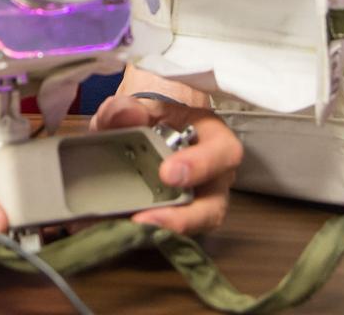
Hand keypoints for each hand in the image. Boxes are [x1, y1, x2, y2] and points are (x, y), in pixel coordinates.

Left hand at [89, 94, 242, 235]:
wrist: (143, 132)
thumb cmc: (151, 118)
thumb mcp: (136, 107)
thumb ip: (125, 109)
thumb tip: (125, 115)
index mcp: (212, 136)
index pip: (224, 151)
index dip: (202, 165)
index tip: (167, 173)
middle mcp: (214, 176)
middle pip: (214, 206)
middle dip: (184, 217)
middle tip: (146, 218)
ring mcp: (200, 204)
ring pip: (194, 229)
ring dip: (163, 231)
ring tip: (131, 229)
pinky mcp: (180, 221)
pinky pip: (171, 236)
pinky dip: (145, 234)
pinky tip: (119, 229)